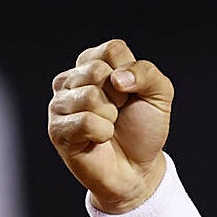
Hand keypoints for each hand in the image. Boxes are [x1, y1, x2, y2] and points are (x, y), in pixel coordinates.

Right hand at [48, 39, 173, 213]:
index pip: (112, 49)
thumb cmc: (144, 126)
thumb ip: (147, 73)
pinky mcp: (56, 130)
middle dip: (119, 95)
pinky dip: (101, 132)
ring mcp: (60, 104)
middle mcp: (72, 80)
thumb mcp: (160, 93)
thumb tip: (116, 78)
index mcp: (94, 63)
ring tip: (108, 125)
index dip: (130, 72)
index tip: (131, 92)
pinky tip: (99, 139)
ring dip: (110, 115)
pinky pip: (84, 122)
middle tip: (119, 111)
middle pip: (96, 70)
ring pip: (89, 95)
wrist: (137, 167)